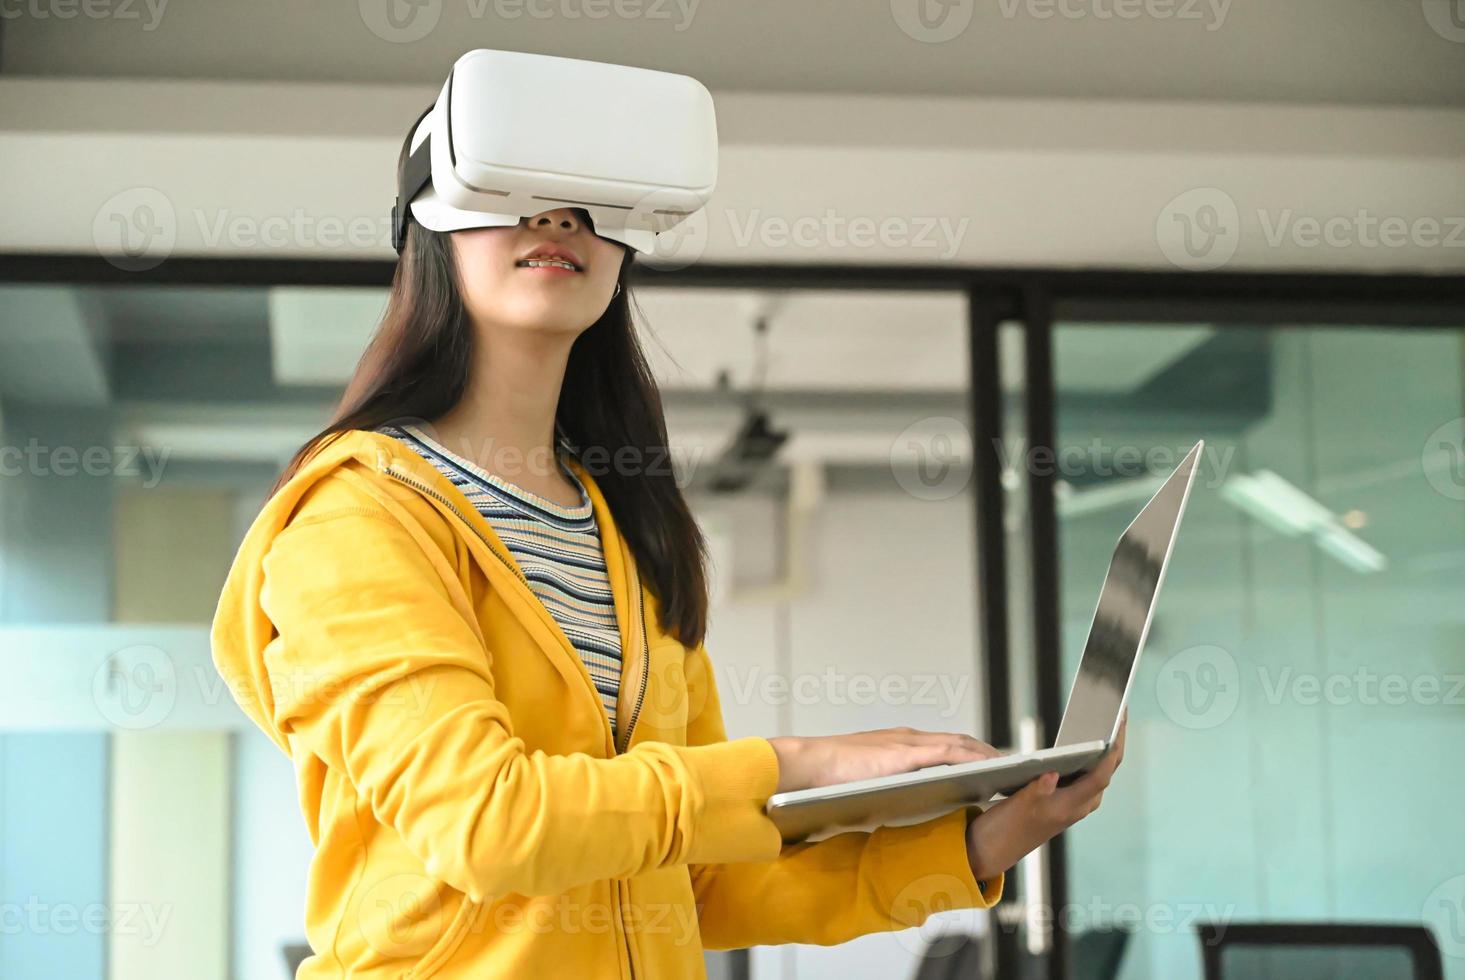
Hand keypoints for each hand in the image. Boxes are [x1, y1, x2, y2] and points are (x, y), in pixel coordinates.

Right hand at [767, 726, 1000, 793]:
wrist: (806, 767)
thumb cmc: (828, 782)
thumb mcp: (868, 788)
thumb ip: (888, 792)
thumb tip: (902, 816)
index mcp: (898, 746)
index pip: (943, 747)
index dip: (969, 755)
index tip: (990, 766)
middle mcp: (907, 739)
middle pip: (960, 742)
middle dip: (987, 754)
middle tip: (1013, 767)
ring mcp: (908, 743)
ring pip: (961, 745)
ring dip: (989, 755)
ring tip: (1013, 769)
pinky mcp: (907, 752)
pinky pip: (952, 752)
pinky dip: (975, 758)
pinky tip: (992, 769)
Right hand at [964, 715, 1126, 880]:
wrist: (996, 848)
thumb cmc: (1007, 827)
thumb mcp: (1018, 805)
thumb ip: (1037, 790)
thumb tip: (1052, 775)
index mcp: (1072, 806)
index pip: (1103, 773)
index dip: (1113, 747)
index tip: (1119, 722)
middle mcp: (1080, 805)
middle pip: (1107, 769)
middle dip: (1116, 740)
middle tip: (1119, 712)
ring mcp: (1075, 803)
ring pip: (1099, 771)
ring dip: (1105, 747)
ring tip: (1106, 719)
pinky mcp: (1066, 800)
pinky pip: (1087, 774)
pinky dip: (1090, 755)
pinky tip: (1084, 738)